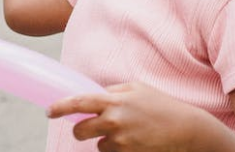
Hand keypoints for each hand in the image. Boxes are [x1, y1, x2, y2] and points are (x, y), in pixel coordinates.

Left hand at [47, 82, 201, 151]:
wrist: (185, 129)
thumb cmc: (161, 105)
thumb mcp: (137, 88)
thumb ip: (113, 91)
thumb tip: (93, 94)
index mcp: (114, 101)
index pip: (79, 102)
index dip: (60, 107)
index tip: (49, 111)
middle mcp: (114, 121)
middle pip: (79, 130)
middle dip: (80, 130)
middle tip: (87, 127)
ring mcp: (120, 142)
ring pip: (97, 145)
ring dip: (105, 140)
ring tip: (128, 132)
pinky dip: (118, 149)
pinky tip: (134, 141)